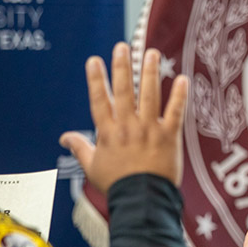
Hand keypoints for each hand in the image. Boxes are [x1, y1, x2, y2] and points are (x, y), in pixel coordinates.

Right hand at [59, 42, 189, 192]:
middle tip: (123, 46)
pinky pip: (176, 112)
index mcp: (108, 132)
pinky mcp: (169, 137)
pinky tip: (183, 79)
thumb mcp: (92, 167)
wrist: (142, 200)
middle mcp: (127, 126)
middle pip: (123, 91)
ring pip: (149, 95)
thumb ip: (80, 148)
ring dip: (150, 72)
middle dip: (122, 66)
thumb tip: (64, 138)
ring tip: (152, 53)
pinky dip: (180, 95)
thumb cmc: (117, 185)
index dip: (96, 79)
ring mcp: (149, 130)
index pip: (99, 100)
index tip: (94, 60)